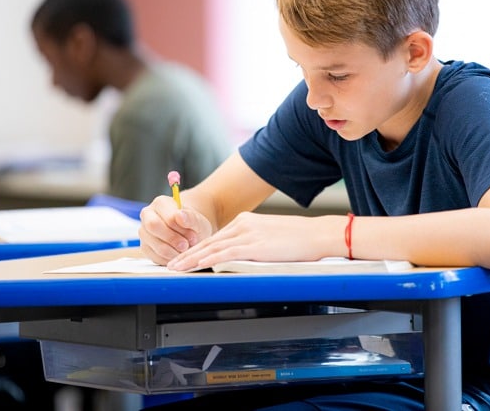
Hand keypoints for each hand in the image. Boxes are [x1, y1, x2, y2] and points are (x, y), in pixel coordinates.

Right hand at [138, 195, 212, 264]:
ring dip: (173, 251)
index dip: (180, 227)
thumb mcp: (198, 220)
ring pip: (154, 244)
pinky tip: (178, 254)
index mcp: (161, 203)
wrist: (190, 234)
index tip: (193, 234)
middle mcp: (148, 215)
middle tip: (186, 245)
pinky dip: (169, 259)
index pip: (166, 215)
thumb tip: (179, 216)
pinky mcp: (145, 247)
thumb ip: (190, 217)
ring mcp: (144, 232)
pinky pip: (155, 256)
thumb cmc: (192, 225)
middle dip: (172, 239)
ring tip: (185, 249)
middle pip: (153, 226)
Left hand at [168, 212, 338, 270]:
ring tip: (177, 269)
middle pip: (209, 241)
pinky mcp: (253, 245)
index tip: (185, 257)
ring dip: (191, 259)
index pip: (216, 236)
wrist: (318, 235)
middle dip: (188, 254)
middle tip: (171, 264)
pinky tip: (196, 267)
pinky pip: (224, 254)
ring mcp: (247, 234)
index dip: (198, 248)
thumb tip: (241, 256)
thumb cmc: (300, 239)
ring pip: (212, 247)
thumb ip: (253, 243)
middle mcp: (243, 224)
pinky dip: (207, 260)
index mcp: (247, 221)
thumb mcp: (271, 237)